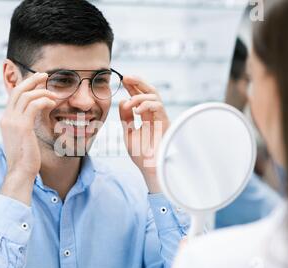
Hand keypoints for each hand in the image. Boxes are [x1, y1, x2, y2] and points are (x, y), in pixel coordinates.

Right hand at [0, 73, 56, 204]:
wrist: (20, 171)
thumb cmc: (25, 157)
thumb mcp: (22, 137)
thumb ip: (24, 125)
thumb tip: (33, 117)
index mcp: (6, 119)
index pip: (14, 96)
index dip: (26, 85)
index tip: (39, 81)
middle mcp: (6, 118)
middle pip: (18, 90)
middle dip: (32, 80)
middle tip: (45, 75)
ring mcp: (13, 122)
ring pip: (26, 96)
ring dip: (42, 91)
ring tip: (54, 93)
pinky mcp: (23, 127)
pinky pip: (34, 105)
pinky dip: (44, 100)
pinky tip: (53, 103)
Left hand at [119, 76, 169, 192]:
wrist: (149, 168)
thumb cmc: (141, 155)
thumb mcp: (128, 133)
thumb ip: (125, 118)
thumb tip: (123, 100)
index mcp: (146, 116)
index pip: (140, 97)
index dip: (132, 87)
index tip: (122, 80)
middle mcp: (154, 115)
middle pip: (149, 91)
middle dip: (138, 82)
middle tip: (126, 77)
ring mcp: (161, 117)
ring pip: (154, 95)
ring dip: (139, 97)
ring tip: (129, 104)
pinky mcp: (165, 122)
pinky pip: (158, 106)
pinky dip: (146, 105)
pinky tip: (136, 111)